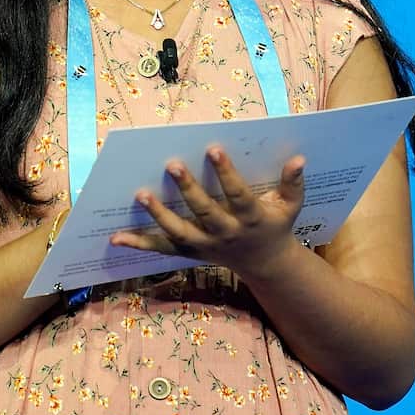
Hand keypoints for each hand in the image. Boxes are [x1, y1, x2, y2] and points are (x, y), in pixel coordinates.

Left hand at [109, 146, 306, 279]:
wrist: (266, 265)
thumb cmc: (276, 225)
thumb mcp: (290, 206)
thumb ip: (294, 183)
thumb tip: (299, 158)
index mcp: (251, 219)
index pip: (238, 194)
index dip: (226, 173)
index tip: (213, 149)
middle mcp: (226, 234)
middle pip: (205, 212)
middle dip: (188, 189)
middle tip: (172, 164)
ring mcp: (205, 246)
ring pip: (180, 232)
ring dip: (159, 215)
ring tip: (141, 193)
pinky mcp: (190, 253)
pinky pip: (163, 249)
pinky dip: (139, 245)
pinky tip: (115, 238)